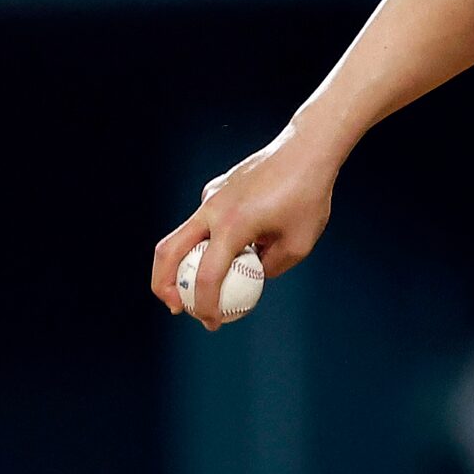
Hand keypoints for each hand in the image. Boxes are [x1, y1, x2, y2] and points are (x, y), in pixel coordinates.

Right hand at [153, 132, 337, 327]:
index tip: (211, 323)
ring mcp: (210, 196)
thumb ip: (270, 267)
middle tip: (176, 307)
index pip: (207, 275)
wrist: (306, 150)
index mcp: (233, 226)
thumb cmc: (309, 197)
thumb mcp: (299, 245)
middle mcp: (212, 209)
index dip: (204, 305)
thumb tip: (251, 280)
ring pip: (182, 236)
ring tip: (203, 287)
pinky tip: (237, 248)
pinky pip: (205, 222)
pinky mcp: (215, 189)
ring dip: (185, 264)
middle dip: (164, 284)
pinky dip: (209, 242)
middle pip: (168, 251)